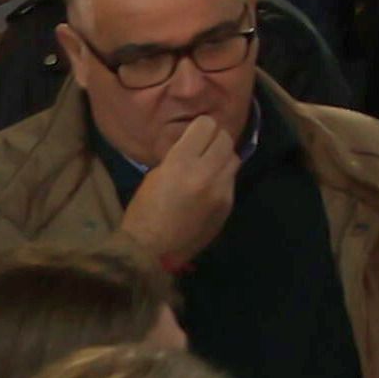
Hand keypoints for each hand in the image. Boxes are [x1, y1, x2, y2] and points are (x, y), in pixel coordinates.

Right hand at [117, 112, 241, 272]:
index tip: (195, 132)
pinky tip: (209, 187)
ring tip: (209, 165)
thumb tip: (194, 143)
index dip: (200, 126)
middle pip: (225, 139)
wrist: (152, 251)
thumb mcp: (156, 174)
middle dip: (215, 139)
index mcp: (182, 163)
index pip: (206, 126)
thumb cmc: (144, 212)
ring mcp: (222, 192)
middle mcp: (207, 174)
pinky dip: (223, 178)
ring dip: (222, 157)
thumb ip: (178, 156)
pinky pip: (231, 181)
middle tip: (204, 145)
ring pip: (234, 158)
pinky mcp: (228, 206)